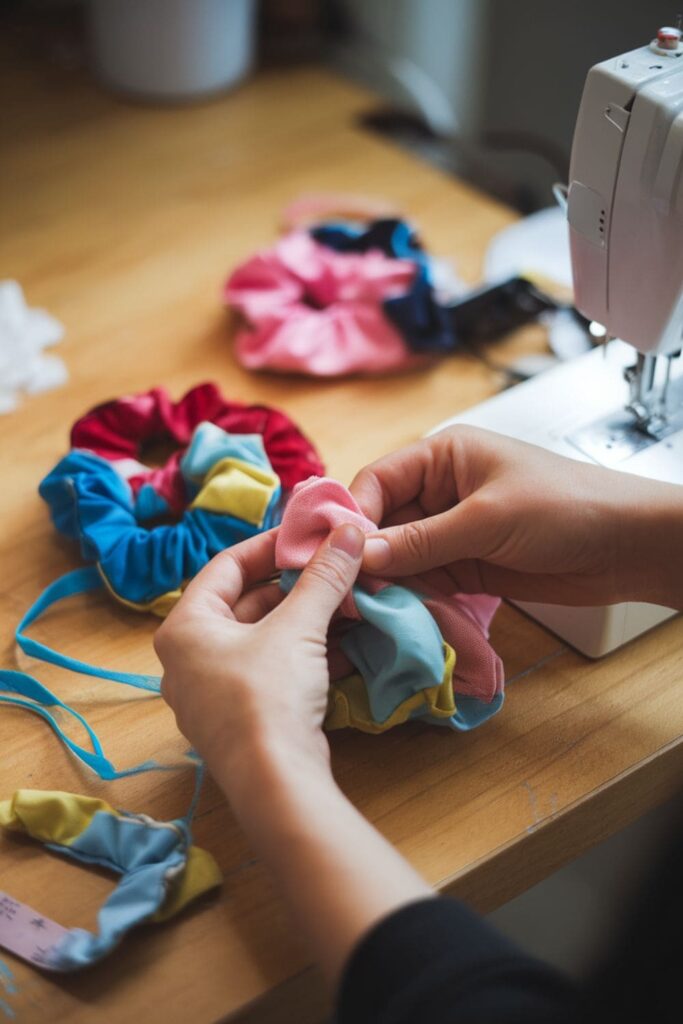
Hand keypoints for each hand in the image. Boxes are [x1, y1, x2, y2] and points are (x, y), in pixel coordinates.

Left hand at [156, 523, 431, 986]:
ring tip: (347, 602)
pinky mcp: (241, 720)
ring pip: (262, 639)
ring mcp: (212, 693)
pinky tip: (343, 642)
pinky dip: (303, 654)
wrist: (275, 783)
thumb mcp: (299, 627)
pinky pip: (271, 671)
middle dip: (295, 585)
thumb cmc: (269, 694)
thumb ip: (324, 576)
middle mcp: (188, 658)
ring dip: (305, 619)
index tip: (310, 535)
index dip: (271, 544)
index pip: (227, 565)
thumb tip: (350, 529)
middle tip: (335, 568)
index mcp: (185, 627)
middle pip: (246, 603)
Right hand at [350, 426, 682, 607]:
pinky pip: (424, 578)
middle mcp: (441, 490)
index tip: (336, 554)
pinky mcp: (465, 564)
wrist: (626, 546)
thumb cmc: (566, 507)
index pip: (378, 480)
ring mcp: (452, 529)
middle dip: (366, 554)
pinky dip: (410, 596)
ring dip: (386, 580)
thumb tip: (363, 555)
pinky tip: (395, 614)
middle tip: (343, 590)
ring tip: (364, 608)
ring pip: (400, 555)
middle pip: (383, 520)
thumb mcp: (487, 519)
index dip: (353, 515)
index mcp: (443, 456)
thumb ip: (423, 540)